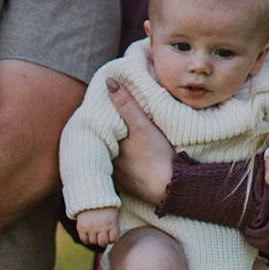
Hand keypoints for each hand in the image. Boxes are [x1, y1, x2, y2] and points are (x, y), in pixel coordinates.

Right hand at [77, 207, 120, 246]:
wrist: (91, 197)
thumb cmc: (105, 208)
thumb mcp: (114, 215)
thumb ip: (115, 228)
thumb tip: (116, 241)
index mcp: (111, 223)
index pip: (113, 240)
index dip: (111, 239)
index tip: (109, 235)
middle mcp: (101, 226)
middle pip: (102, 243)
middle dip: (103, 241)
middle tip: (101, 236)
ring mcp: (91, 227)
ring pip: (93, 242)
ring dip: (94, 239)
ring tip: (94, 233)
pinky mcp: (81, 227)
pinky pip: (84, 240)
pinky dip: (86, 240)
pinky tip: (88, 235)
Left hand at [107, 78, 173, 206]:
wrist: (172, 189)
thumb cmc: (157, 155)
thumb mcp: (142, 126)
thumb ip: (126, 104)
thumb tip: (109, 81)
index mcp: (106, 147)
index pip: (96, 128)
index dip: (100, 117)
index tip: (102, 106)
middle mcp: (106, 163)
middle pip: (102, 142)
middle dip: (105, 132)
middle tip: (111, 118)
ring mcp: (116, 177)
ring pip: (110, 156)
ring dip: (114, 148)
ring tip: (121, 136)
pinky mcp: (127, 186)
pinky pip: (119, 171)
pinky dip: (123, 163)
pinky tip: (131, 157)